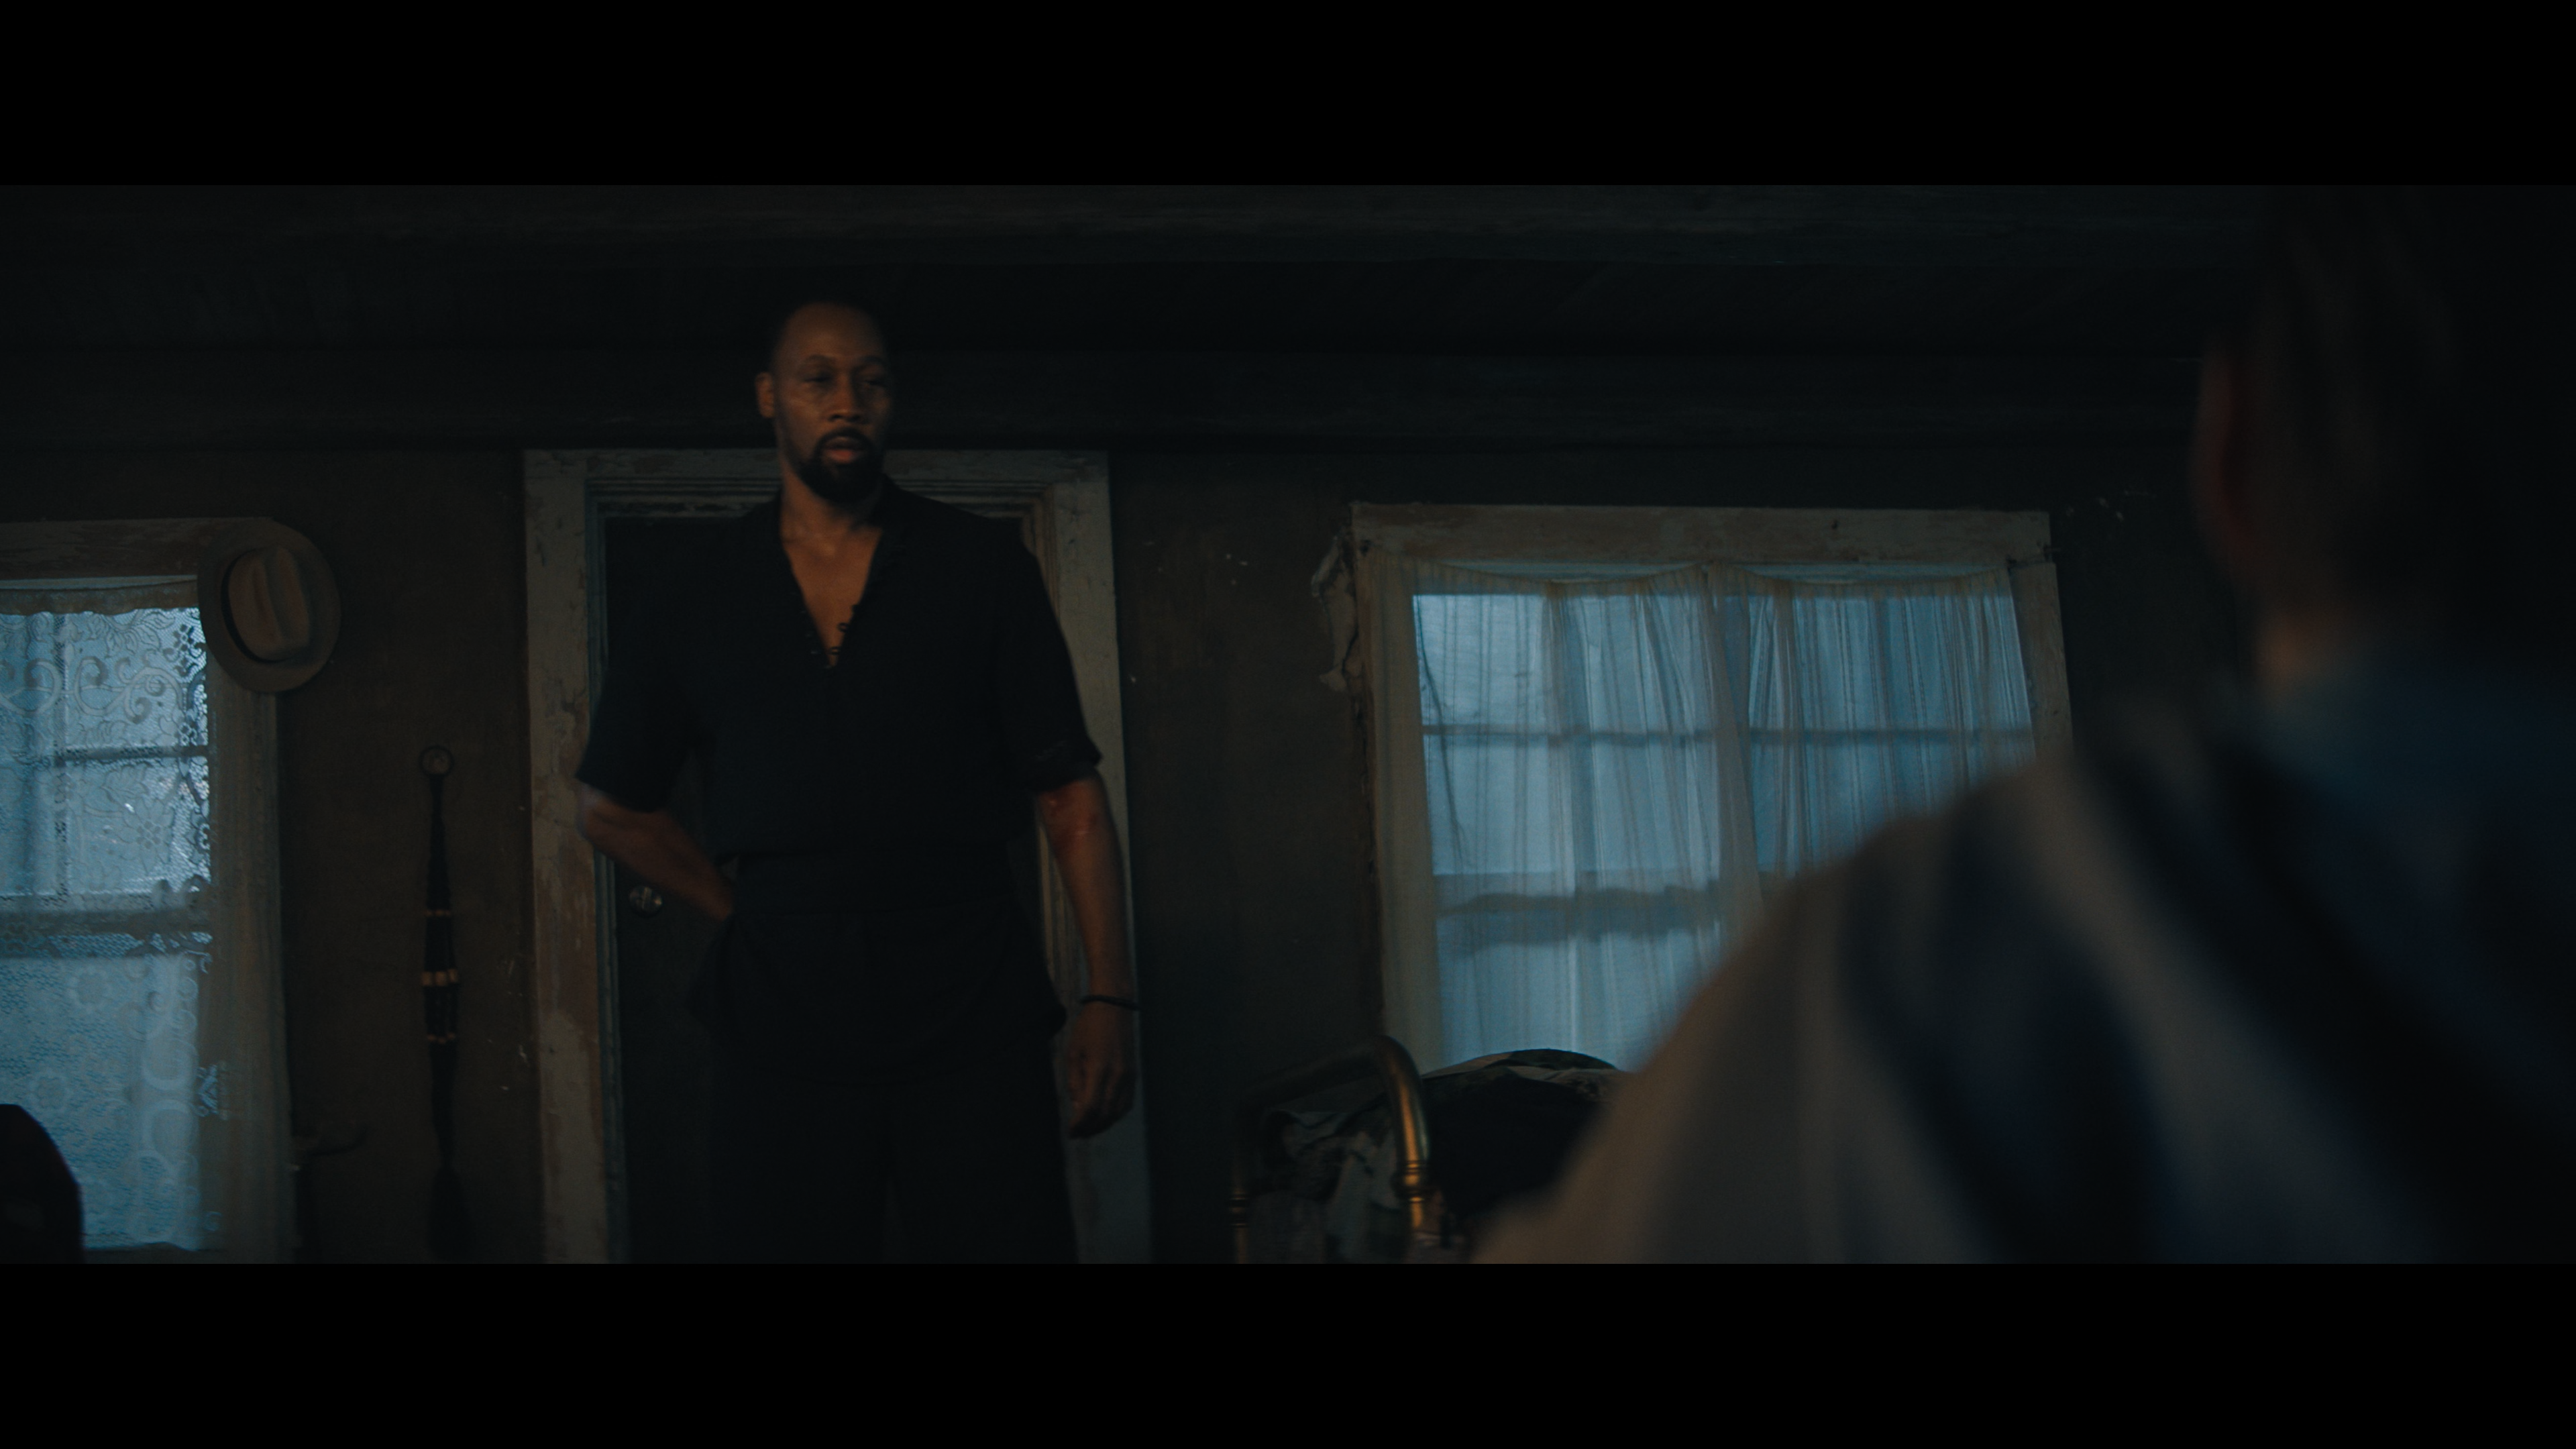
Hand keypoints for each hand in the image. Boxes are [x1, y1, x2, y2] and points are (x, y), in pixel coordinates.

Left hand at [1064, 1001, 1135, 1138]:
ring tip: (1088, 1129)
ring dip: (1103, 1125)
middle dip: (1091, 1128)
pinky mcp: (1134, 1074)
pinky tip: (1103, 1117)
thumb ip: (1075, 1082)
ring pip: (1118, 1112)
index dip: (1080, 1124)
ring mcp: (1129, 1076)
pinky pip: (1127, 1103)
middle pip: (1106, 1114)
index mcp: (1100, 1068)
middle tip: (1077, 1134)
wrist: (1113, 1008)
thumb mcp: (1073, 1053)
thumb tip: (1077, 1108)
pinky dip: (1115, 1114)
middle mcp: (1118, 1075)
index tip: (1069, 1131)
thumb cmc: (1088, 1028)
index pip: (1091, 1107)